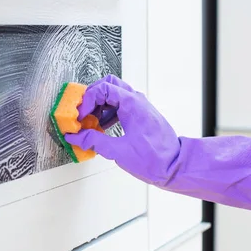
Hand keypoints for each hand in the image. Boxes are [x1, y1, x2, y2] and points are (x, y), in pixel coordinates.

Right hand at [65, 75, 180, 184]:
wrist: (174, 166)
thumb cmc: (154, 158)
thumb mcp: (118, 151)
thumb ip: (93, 141)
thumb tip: (76, 137)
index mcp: (132, 104)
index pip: (103, 89)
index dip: (87, 101)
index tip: (80, 116)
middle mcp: (136, 100)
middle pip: (108, 85)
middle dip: (92, 97)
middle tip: (82, 113)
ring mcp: (139, 107)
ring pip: (114, 94)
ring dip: (99, 105)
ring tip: (90, 122)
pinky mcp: (140, 115)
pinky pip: (120, 105)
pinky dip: (108, 112)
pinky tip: (101, 127)